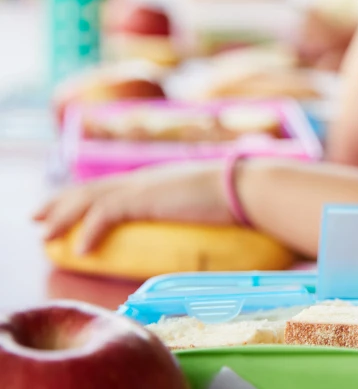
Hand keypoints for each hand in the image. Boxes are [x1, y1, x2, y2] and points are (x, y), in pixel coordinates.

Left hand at [33, 161, 233, 253]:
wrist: (250, 188)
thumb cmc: (242, 200)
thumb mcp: (212, 209)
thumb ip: (200, 217)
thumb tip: (210, 240)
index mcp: (159, 180)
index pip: (113, 186)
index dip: (86, 195)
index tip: (68, 206)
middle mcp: (146, 178)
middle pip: (91, 188)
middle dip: (60, 202)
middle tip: (38, 216)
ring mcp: (144, 186)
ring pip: (88, 199)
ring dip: (61, 216)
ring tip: (43, 233)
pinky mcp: (144, 198)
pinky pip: (103, 214)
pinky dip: (88, 231)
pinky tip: (80, 250)